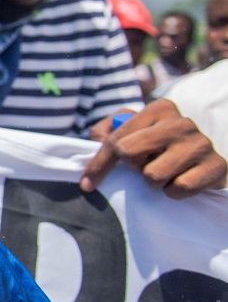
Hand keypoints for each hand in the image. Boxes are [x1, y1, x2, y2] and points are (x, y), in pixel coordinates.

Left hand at [81, 99, 226, 197]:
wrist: (203, 163)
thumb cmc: (158, 147)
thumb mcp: (130, 133)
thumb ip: (106, 132)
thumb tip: (95, 139)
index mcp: (159, 109)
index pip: (116, 141)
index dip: (98, 165)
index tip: (87, 184)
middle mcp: (182, 122)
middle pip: (130, 155)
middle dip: (132, 167)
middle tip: (143, 166)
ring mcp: (202, 144)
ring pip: (153, 176)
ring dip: (154, 182)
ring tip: (165, 172)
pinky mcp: (217, 166)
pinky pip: (179, 188)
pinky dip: (174, 192)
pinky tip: (180, 180)